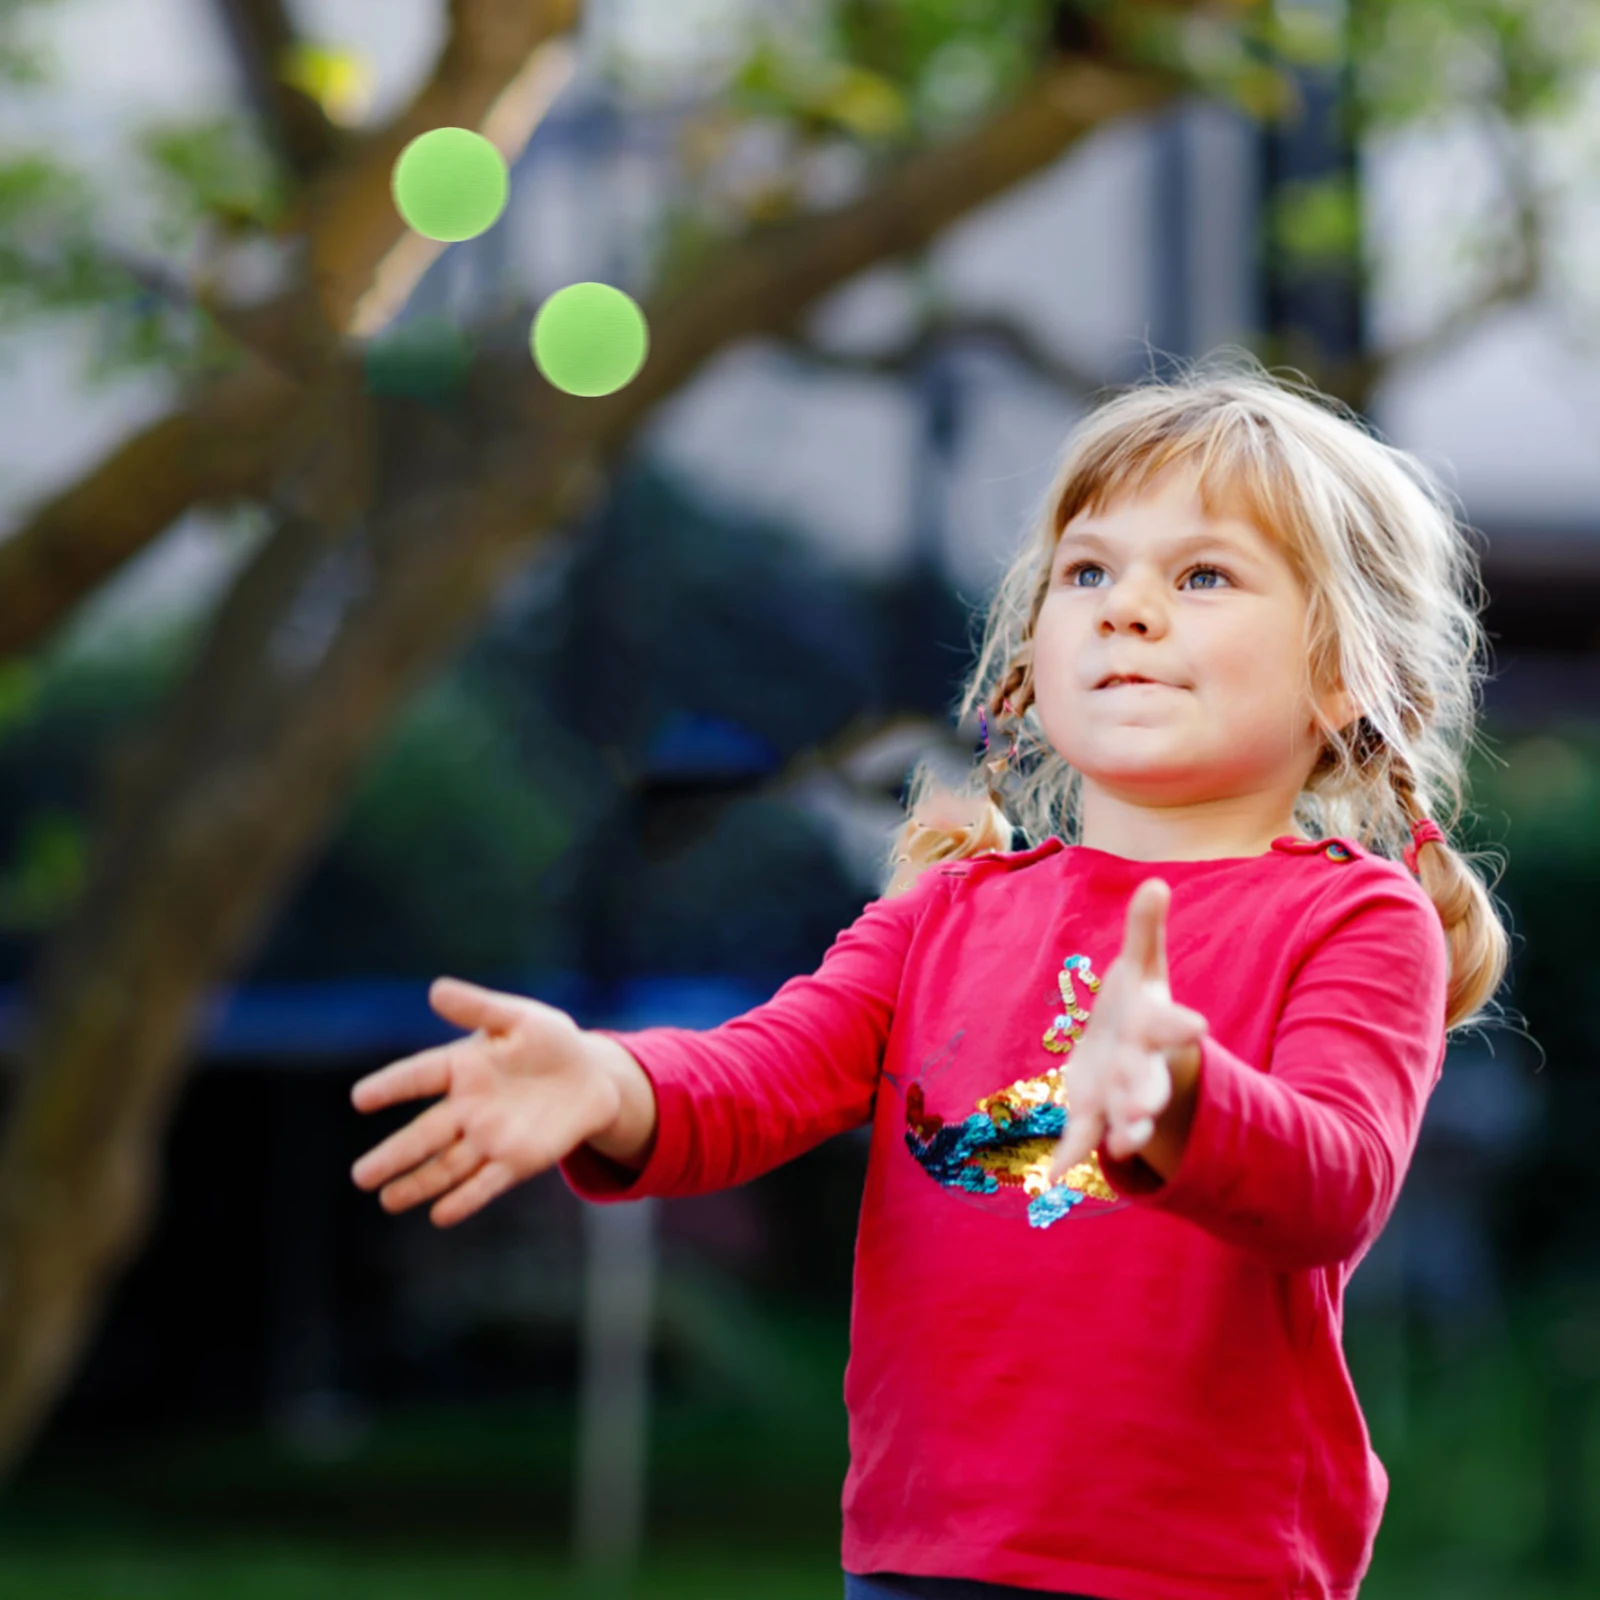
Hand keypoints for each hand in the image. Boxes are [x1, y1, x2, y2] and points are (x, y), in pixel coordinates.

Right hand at [350, 977, 620, 1227]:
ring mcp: (489, 1138)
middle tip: (360, 1175)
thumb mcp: (521, 1018)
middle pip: (424, 1134)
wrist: (592, 1077)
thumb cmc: (551, 1042)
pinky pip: (486, 1183)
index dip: (391, 1086)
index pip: (420, 1076)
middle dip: (394, 1155)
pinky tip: (441, 1215)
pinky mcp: (516, 1162)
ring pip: (447, 1166)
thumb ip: (480, 1008)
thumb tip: (435, 990)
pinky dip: (465, 1200)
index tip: (360, 1098)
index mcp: (462, 1067)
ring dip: (418, 1184)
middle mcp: (468, 1108)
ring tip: (386, 1200)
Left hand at [1047, 878, 1207, 1179]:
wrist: (1136, 1057)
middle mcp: (1141, 1067)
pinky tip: (1051, 1176)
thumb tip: (1156, 881)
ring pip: (1124, 1119)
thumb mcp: (1143, 969)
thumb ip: (1146, 931)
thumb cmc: (1138, 1008)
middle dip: (1146, 1096)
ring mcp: (1118, 1096)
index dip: (1180, 1025)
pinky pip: (1082, 1139)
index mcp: (1153, 1027)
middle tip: (1143, 1110)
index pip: (1170, 1025)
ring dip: (1124, 1132)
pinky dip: (1069, 1157)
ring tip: (1122, 1147)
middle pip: (1148, 1082)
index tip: (1196, 1026)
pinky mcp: (1092, 1114)